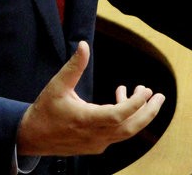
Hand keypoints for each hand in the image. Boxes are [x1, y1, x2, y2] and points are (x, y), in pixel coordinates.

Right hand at [16, 41, 165, 156]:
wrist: (32, 136)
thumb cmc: (44, 110)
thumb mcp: (57, 85)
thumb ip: (73, 66)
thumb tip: (83, 45)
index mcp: (86, 120)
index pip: (119, 115)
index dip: (135, 104)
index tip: (146, 91)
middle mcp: (95, 135)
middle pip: (131, 127)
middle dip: (149, 112)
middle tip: (159, 96)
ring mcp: (97, 143)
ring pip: (126, 132)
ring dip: (138, 114)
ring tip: (144, 94)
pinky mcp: (96, 145)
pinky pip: (117, 133)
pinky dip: (125, 118)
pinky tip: (120, 98)